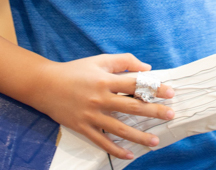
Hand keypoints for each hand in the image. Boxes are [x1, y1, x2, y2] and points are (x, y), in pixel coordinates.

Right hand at [33, 54, 174, 159]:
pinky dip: (116, 149)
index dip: (154, 88)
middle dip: (153, 112)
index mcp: (105, 80)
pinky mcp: (82, 127)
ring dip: (139, 136)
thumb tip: (147, 68)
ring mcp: (91, 115)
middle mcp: (100, 99)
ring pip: (119, 128)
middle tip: (171, 115)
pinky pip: (102, 141)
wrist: (44, 85)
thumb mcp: (99, 60)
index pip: (135, 84)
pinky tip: (130, 155)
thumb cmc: (75, 71)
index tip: (171, 92)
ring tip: (155, 142)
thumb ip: (124, 61)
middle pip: (132, 107)